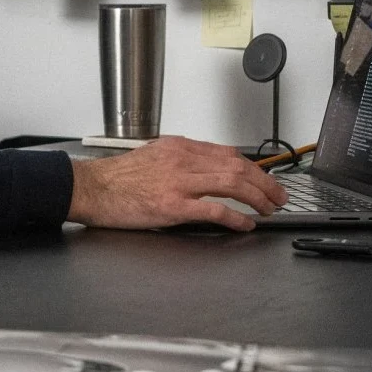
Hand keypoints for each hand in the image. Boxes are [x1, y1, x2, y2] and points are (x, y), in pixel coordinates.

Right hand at [67, 136, 287, 232]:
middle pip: (236, 165)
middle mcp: (182, 159)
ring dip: (257, 197)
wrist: (93, 187)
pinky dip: (235, 217)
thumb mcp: (154, 156)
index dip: (253, 167)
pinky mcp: (172, 205)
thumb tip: (208, 172)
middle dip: (264, 182)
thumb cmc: (119, 177)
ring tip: (269, 209)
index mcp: (179, 146)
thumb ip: (181, 161)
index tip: (266, 179)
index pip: (227, 152)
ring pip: (231, 182)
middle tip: (278, 196)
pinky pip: (214, 209)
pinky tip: (246, 224)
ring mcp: (178, 182)